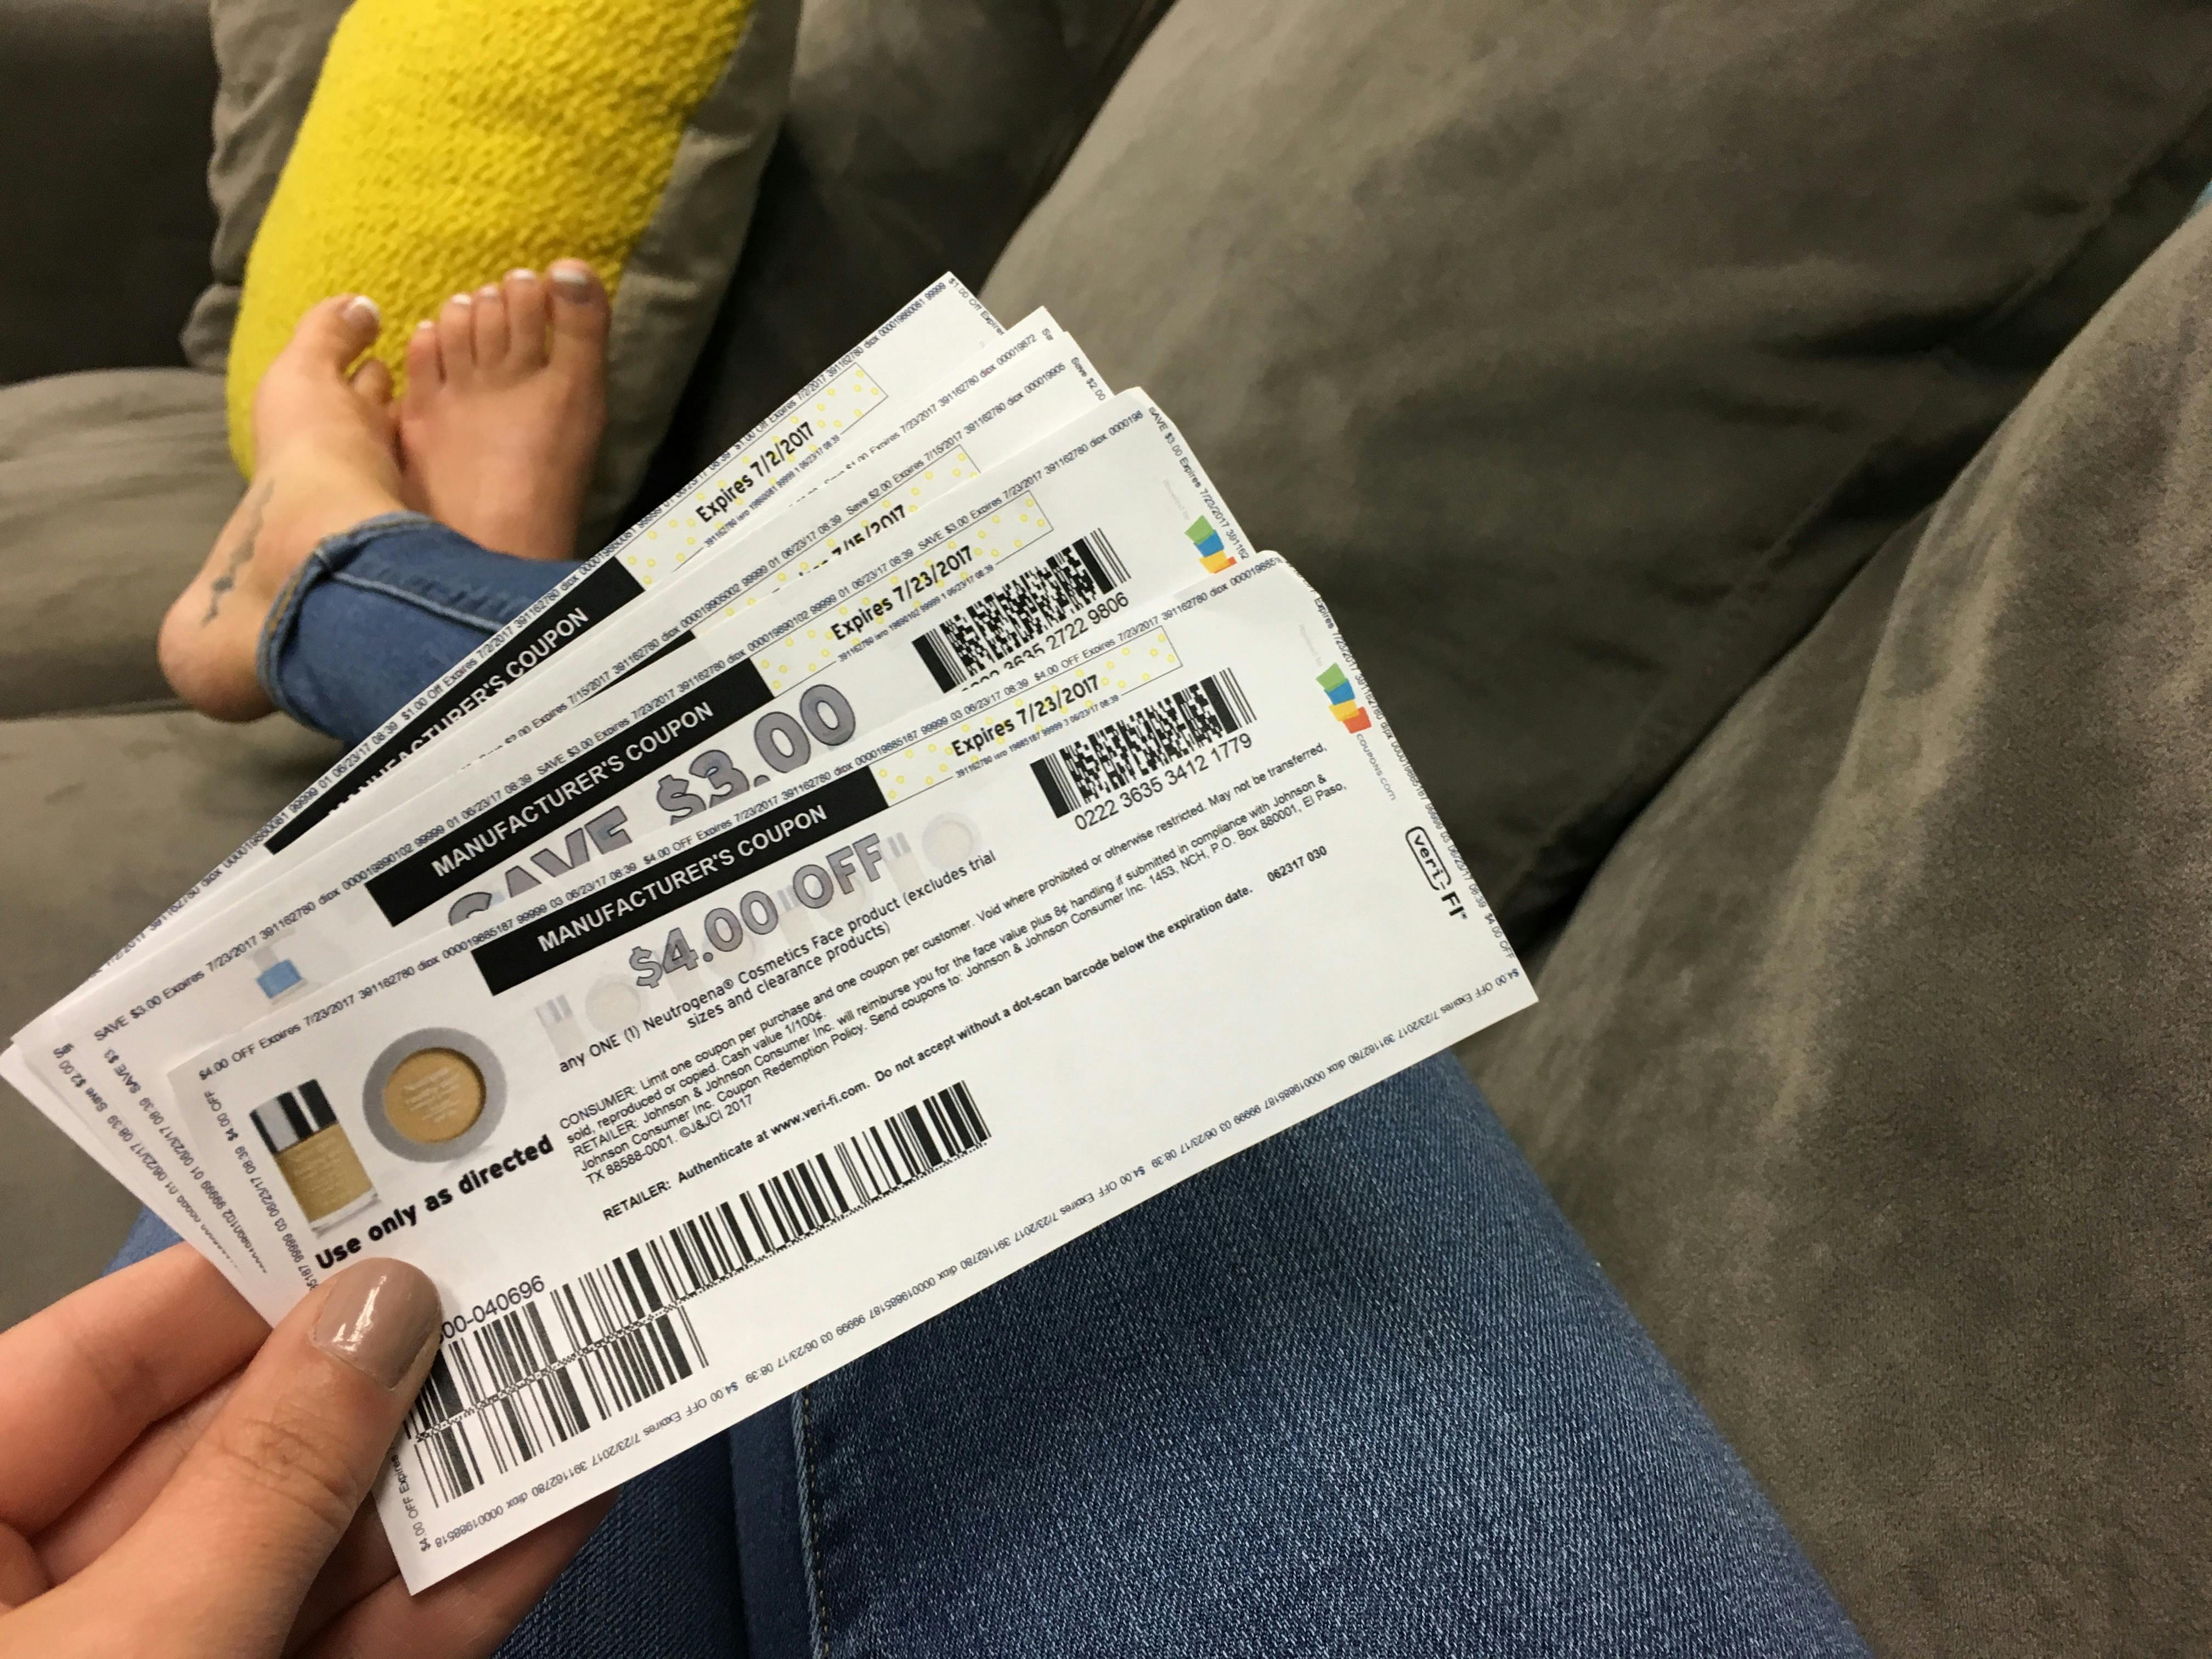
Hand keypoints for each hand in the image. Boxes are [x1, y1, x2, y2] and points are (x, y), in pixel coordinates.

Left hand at [0, 1244, 612, 1656]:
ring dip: (447, 1475)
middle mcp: (44, 1594)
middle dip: (381, 1377)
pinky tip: (556, 1505)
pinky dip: (454, 1590)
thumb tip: (383, 1310)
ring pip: (310, 1549)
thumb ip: (267, 1482)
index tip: (394, 1209)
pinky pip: (355, 1643)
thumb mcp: (135, 1647)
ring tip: (574, 1371)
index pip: (107, 1357)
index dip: (253, 1276)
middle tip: (518, 1281)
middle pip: (227, 1449)